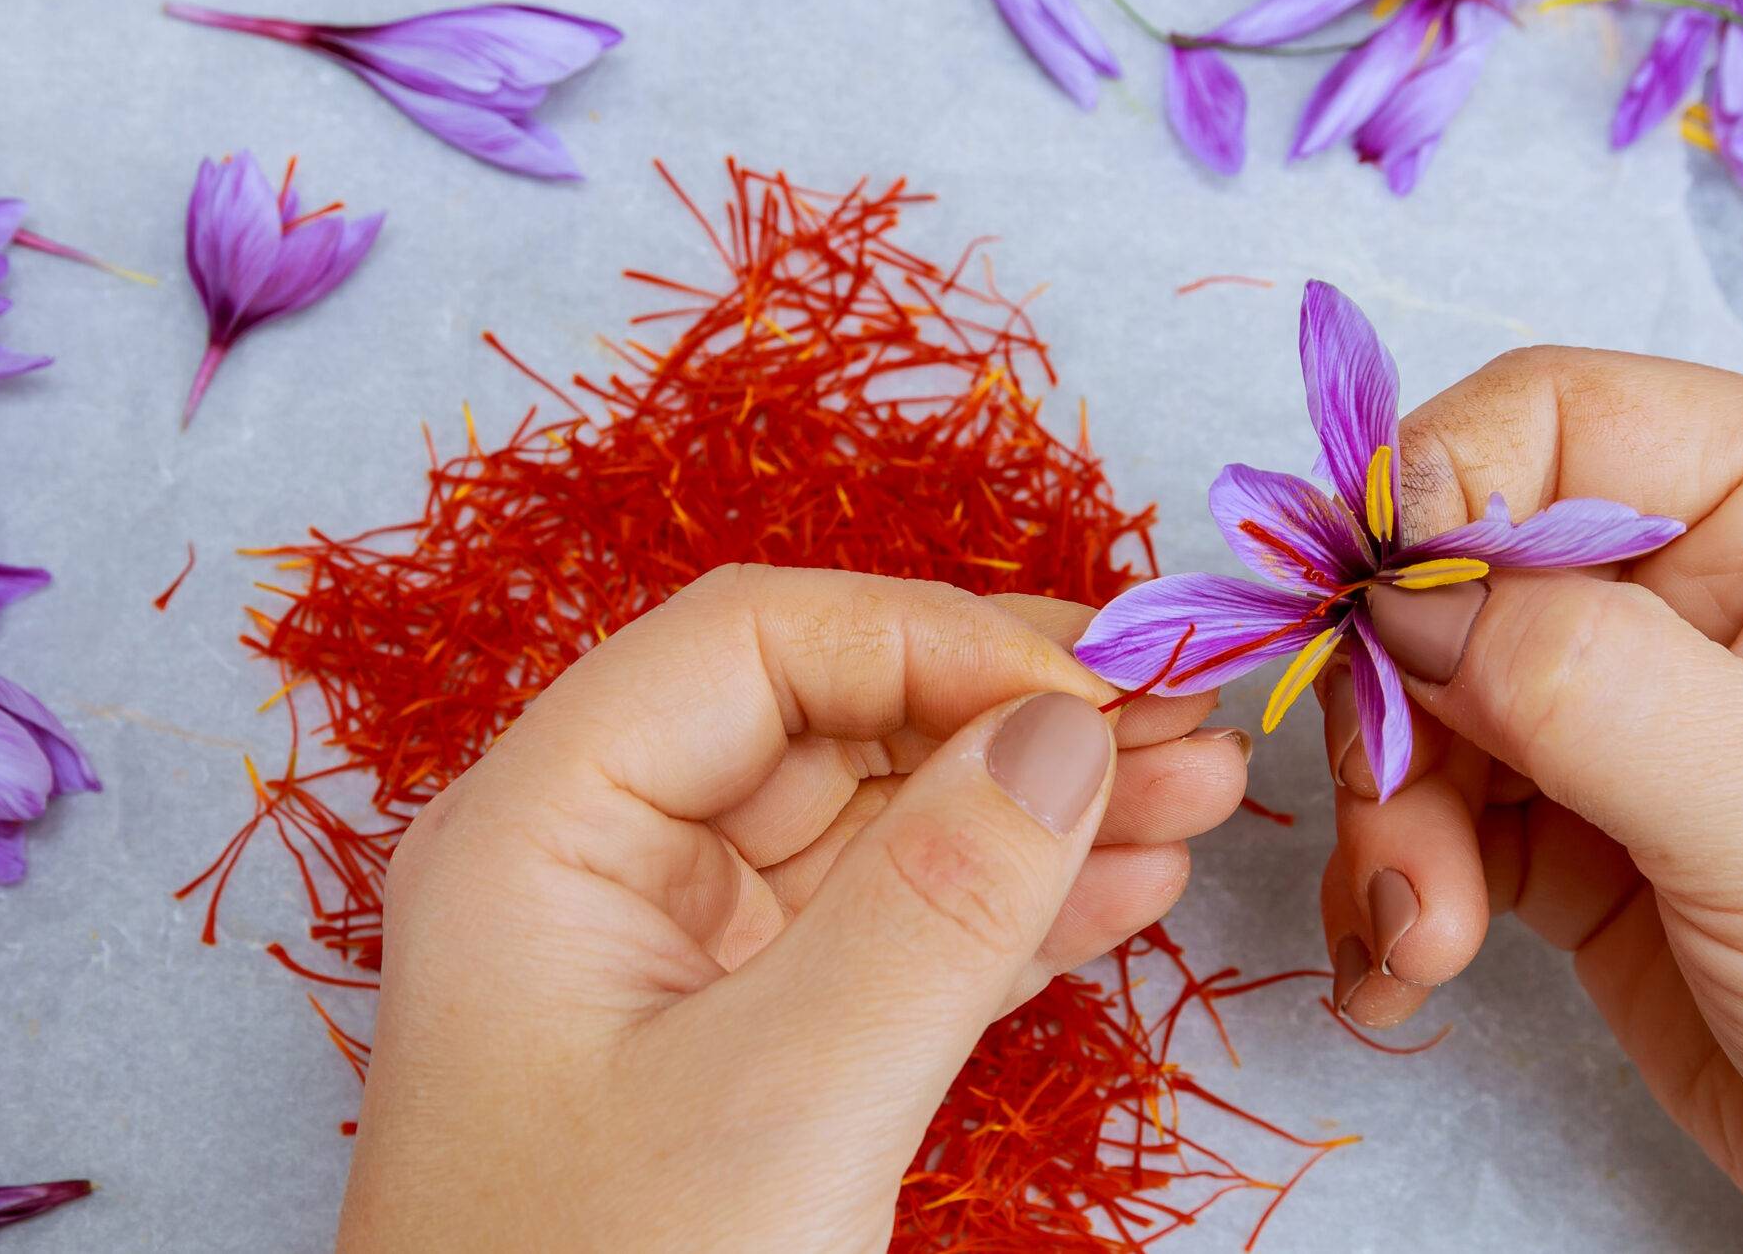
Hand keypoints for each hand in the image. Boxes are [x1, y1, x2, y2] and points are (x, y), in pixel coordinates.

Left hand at [336, 566, 1252, 1253]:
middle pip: (825, 721)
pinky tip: (1127, 886)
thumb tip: (1072, 724)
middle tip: (1191, 718)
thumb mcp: (783, 1105)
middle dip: (1013, 714)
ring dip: (1038, 808)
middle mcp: (598, 868)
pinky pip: (884, 939)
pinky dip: (1008, 912)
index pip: (751, 645)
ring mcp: (668, 965)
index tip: (1104, 685)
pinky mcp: (735, 1056)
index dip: (936, 637)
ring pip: (874, 831)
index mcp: (542, 831)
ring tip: (1201, 792)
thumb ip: (937, 903)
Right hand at [1314, 348, 1742, 1252]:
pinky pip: (1434, 820)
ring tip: (1418, 937)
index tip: (1359, 614)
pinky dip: (1393, 887)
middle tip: (1393, 823)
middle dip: (1396, 704)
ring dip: (1391, 821)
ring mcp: (1635, 722)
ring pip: (1423, 705)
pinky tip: (1406, 968)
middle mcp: (1703, 597)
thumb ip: (1575, 676)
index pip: (1554, 424)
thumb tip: (1390, 593)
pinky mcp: (1585, 842)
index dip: (1432, 494)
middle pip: (1454, 573)